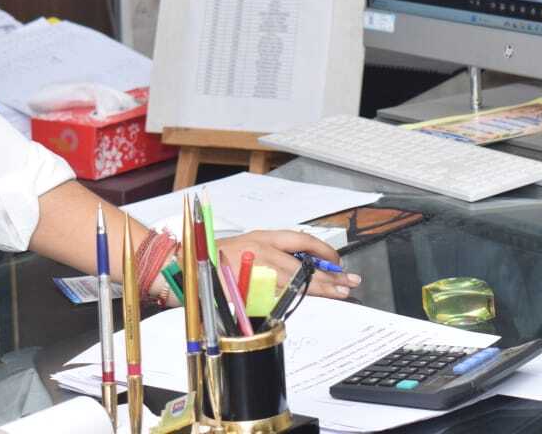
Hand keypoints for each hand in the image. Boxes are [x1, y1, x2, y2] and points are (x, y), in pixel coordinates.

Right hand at [217, 230, 361, 299]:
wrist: (192, 265)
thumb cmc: (221, 256)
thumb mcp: (251, 244)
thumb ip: (275, 252)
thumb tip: (306, 265)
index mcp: (264, 238)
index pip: (303, 241)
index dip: (324, 252)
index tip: (338, 261)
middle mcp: (263, 253)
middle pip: (305, 267)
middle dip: (330, 275)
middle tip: (349, 282)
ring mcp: (257, 275)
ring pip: (297, 284)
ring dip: (320, 290)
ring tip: (339, 294)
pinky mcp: (250, 294)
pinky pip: (279, 299)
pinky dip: (296, 302)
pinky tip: (309, 304)